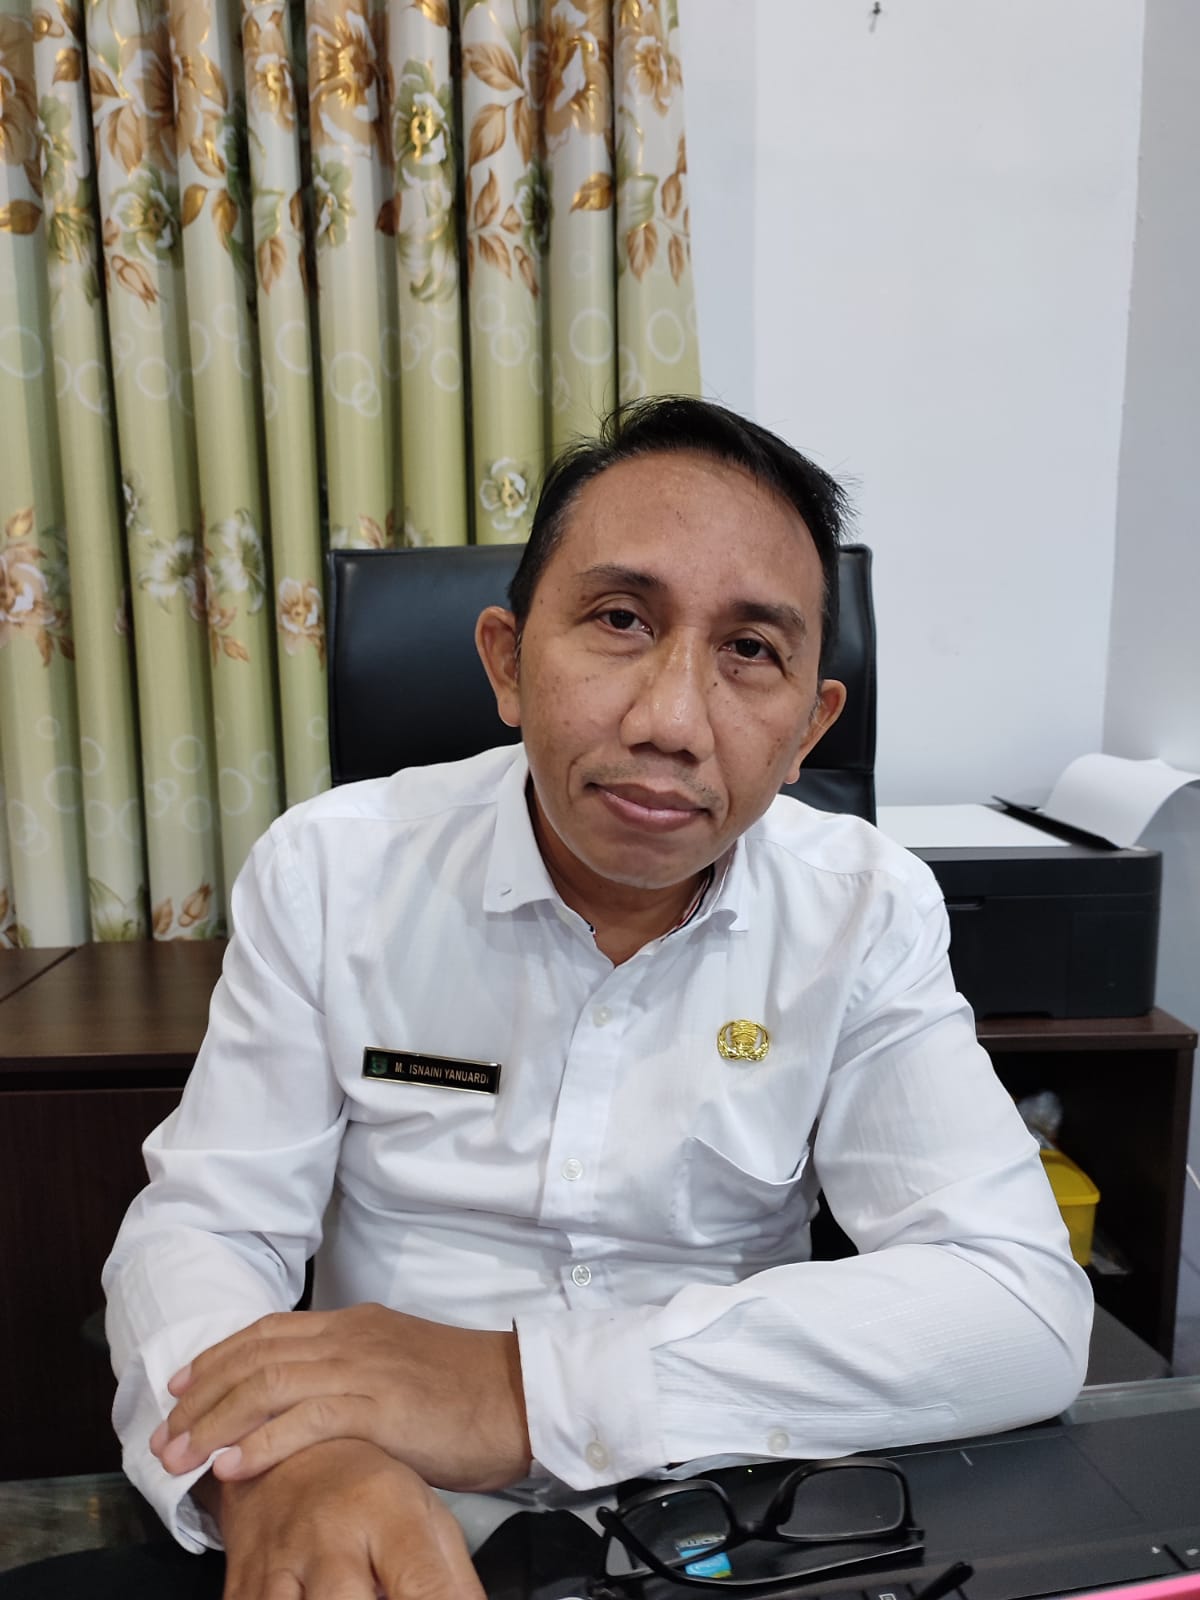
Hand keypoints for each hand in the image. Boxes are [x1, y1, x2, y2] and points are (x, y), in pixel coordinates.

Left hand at [152, 1303, 531, 1491]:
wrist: (521, 1395)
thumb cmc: (465, 1393)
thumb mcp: (397, 1369)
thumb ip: (350, 1379)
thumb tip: (305, 1410)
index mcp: (354, 1326)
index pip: (268, 1333)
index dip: (218, 1358)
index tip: (182, 1388)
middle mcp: (351, 1339)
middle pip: (255, 1358)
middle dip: (202, 1398)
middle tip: (164, 1435)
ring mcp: (364, 1369)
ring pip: (268, 1386)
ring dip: (215, 1424)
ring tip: (181, 1457)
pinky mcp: (380, 1407)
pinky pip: (307, 1421)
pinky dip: (262, 1444)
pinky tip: (233, 1466)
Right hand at [208, 1437, 484, 1598]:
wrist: (288, 1456)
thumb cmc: (367, 1492)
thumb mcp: (425, 1516)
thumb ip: (454, 1579)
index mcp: (386, 1513)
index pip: (425, 1587)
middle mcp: (329, 1537)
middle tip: (387, 1598)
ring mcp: (280, 1563)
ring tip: (347, 1598)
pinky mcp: (240, 1586)